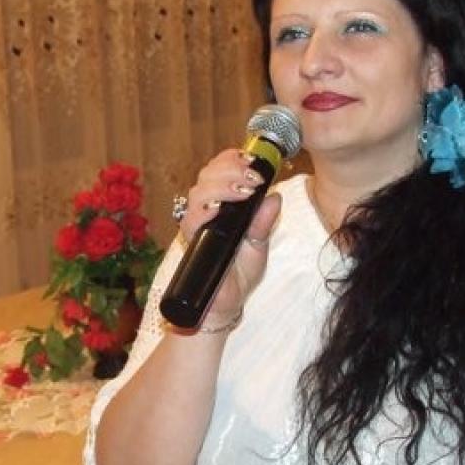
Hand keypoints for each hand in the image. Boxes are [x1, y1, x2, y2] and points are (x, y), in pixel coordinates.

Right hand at [177, 149, 280, 323]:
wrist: (226, 305)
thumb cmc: (239, 274)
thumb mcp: (259, 244)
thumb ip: (264, 222)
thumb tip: (275, 196)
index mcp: (221, 204)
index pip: (218, 170)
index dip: (231, 159)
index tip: (251, 159)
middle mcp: (205, 211)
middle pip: (207, 175)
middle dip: (230, 168)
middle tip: (253, 177)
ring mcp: (197, 225)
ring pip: (198, 192)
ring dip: (222, 186)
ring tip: (245, 191)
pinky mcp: (192, 242)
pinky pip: (190, 219)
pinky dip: (204, 210)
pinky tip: (219, 209)